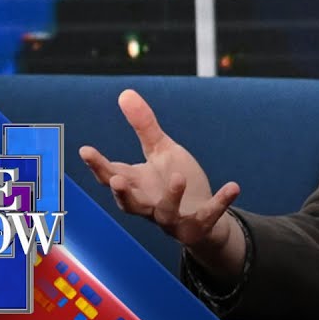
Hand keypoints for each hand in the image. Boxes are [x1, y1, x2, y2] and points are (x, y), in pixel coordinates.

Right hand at [79, 90, 241, 254]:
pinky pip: (208, 216)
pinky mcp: (197, 226)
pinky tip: (233, 186)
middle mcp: (149, 205)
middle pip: (129, 203)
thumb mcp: (161, 150)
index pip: (110, 176)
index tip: (85, 150)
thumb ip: (144, 126)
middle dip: (122, 193)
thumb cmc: (174, 181)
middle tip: (116, 180)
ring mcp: (172, 219)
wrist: (203, 217)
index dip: (97, 165)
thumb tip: (125, 92)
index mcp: (137, 184)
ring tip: (178, 177)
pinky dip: (221, 202)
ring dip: (171, 196)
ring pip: (165, 213)